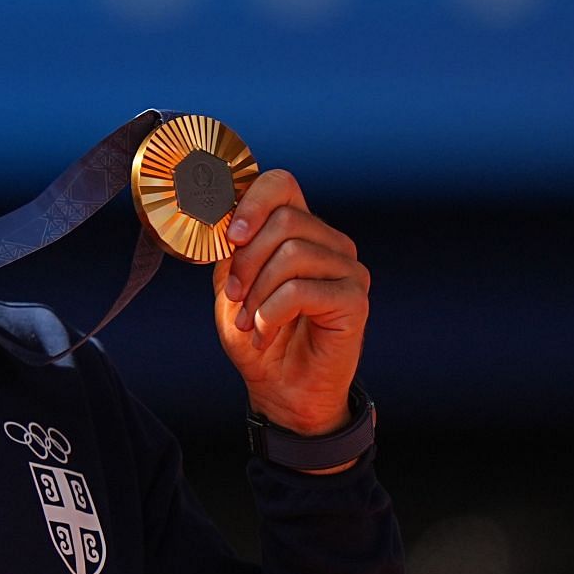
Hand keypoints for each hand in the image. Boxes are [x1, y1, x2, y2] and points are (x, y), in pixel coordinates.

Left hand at [212, 170, 369, 444]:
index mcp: (300, 230)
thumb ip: (230, 249)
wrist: (279, 389)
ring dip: (257, 293)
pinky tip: (266, 333)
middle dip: (246, 261)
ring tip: (249, 322)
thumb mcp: (231, 285)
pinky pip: (302, 290)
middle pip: (284, 219)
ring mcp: (347, 268)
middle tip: (235, 298)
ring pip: (293, 253)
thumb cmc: (256, 335)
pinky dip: (271, 313)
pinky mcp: (355, 299)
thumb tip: (219, 215)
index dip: (251, 202)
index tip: (229, 237)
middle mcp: (330, 242)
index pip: (282, 184)